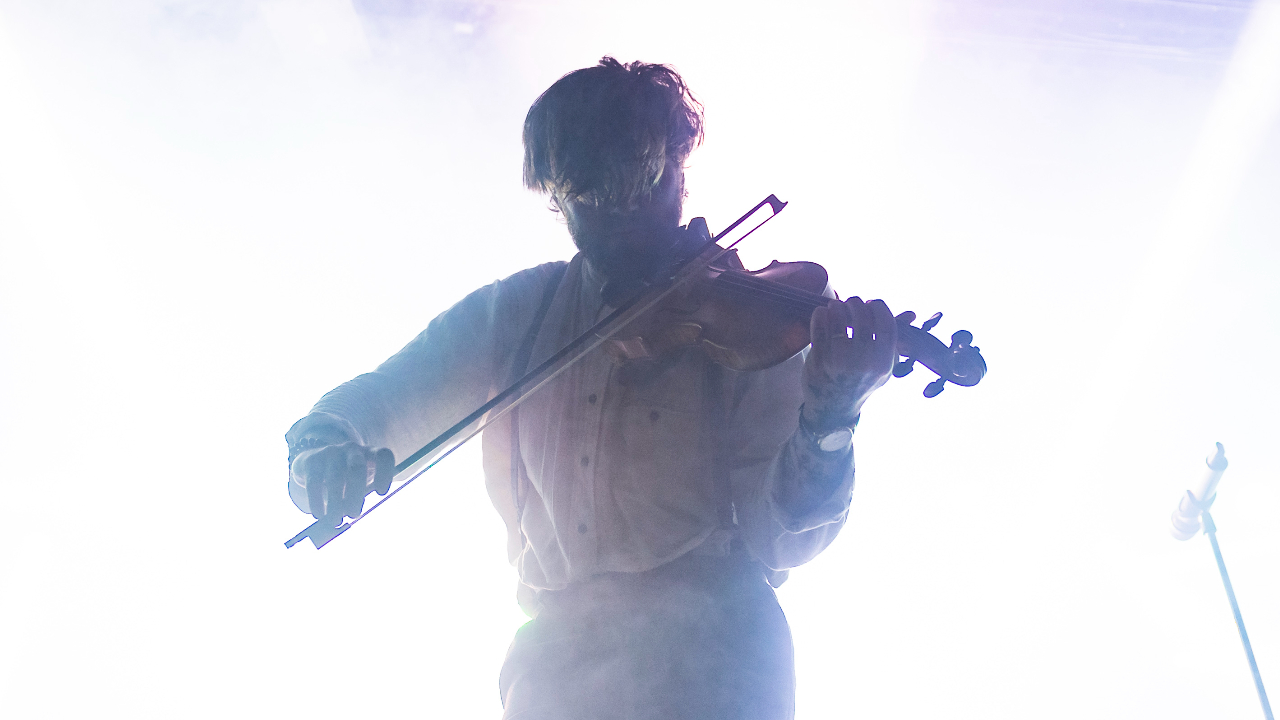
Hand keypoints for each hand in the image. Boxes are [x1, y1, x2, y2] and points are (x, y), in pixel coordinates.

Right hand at [290, 442, 394, 525]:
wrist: (314, 462)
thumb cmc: (345, 476)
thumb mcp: (358, 482)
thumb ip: (360, 496)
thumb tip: (352, 515)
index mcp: (370, 454)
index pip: (383, 455)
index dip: (385, 473)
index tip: (380, 493)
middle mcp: (352, 449)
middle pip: (357, 468)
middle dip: (356, 494)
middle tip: (354, 514)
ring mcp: (331, 452)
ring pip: (335, 478)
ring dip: (336, 503)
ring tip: (335, 521)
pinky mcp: (312, 459)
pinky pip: (315, 482)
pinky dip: (317, 501)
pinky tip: (320, 515)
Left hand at [802, 298, 908, 430]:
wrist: (832, 409)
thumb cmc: (860, 381)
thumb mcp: (882, 365)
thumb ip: (894, 338)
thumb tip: (912, 314)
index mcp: (883, 363)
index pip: (887, 324)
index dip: (879, 308)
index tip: (872, 304)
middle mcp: (863, 362)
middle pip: (862, 317)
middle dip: (856, 304)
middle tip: (851, 303)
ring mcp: (839, 360)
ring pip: (839, 318)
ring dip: (837, 306)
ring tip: (837, 307)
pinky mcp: (819, 359)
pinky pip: (819, 326)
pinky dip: (820, 314)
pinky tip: (823, 313)